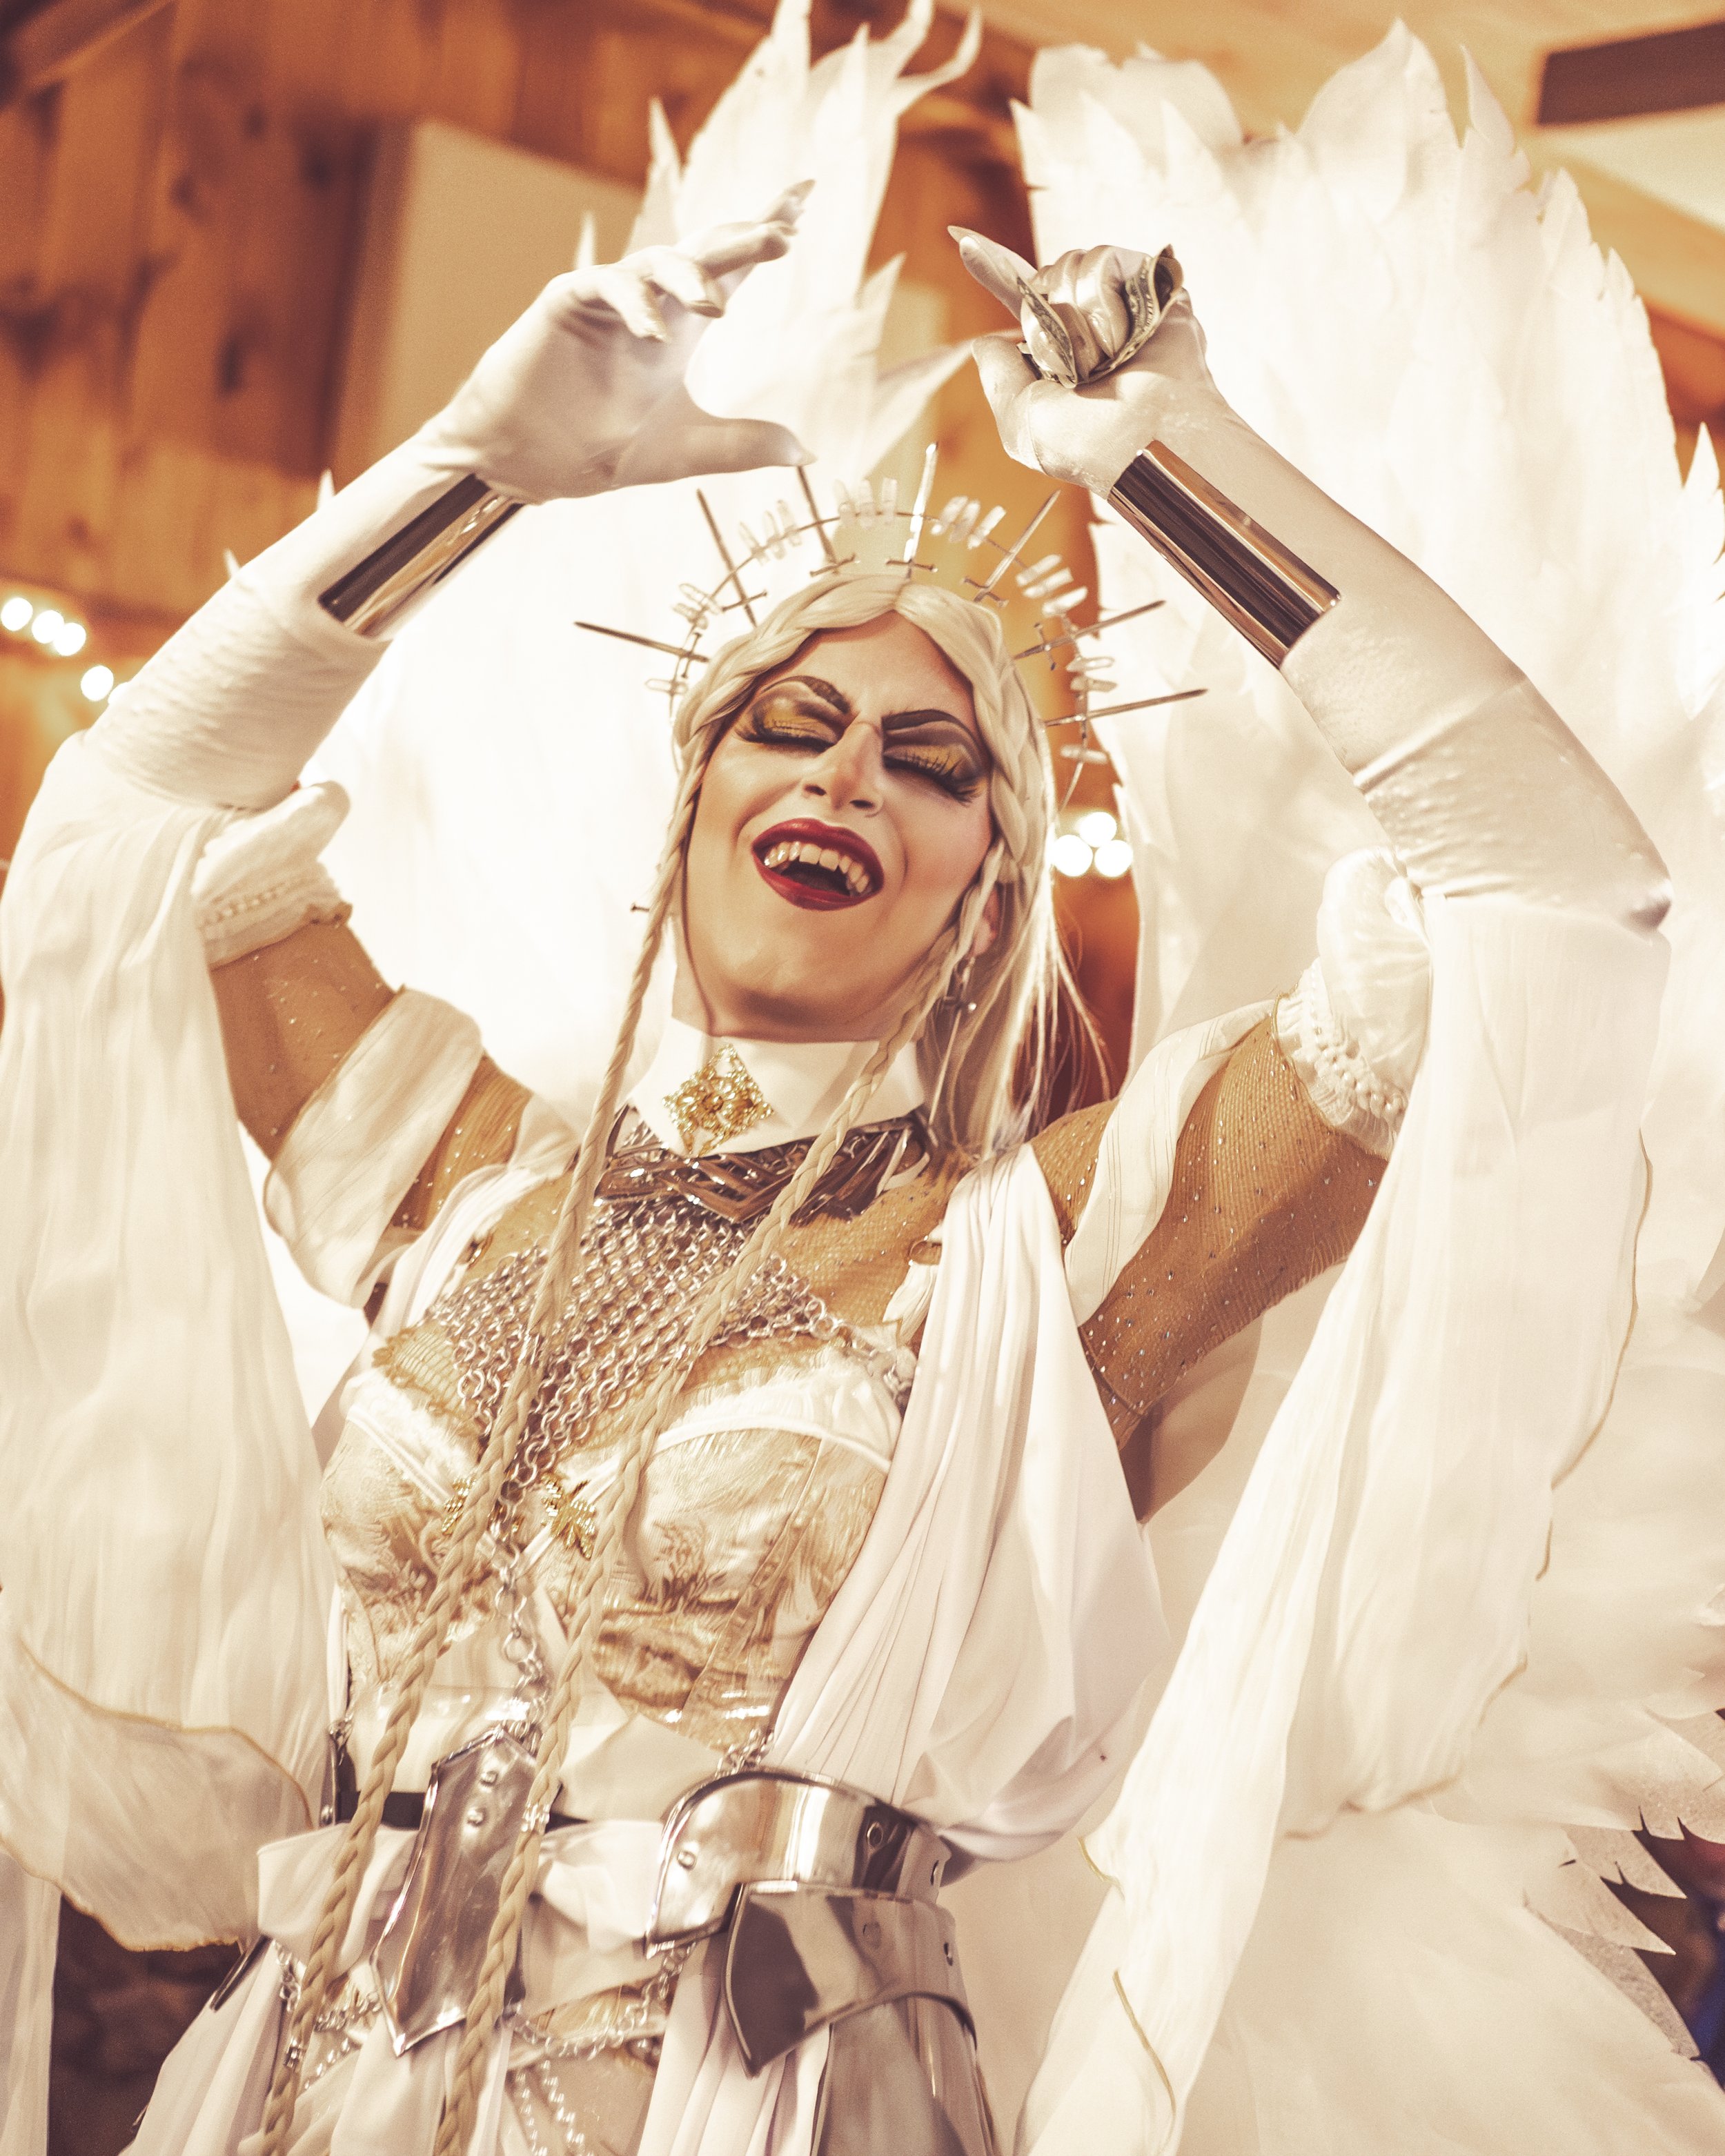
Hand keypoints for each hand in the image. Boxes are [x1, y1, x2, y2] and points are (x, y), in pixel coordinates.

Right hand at [421, 188, 812, 501]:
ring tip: (714, 306)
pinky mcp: (566, 302)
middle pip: (702, 253)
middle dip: (741, 238)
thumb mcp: (685, 451)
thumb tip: (807, 453)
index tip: (805, 204)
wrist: (528, 465)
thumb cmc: (598, 448)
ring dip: (688, 274)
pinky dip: (633, 303)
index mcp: (681, 328)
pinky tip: (655, 333)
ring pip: (655, 261)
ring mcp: (608, 299)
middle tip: (783, 235)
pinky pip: (605, 284)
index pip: (730, 271)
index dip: (762, 237)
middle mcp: (650, 304)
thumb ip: (740, 446)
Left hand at [953, 230, 1217, 494]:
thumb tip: (986, 341)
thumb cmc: (1089, 444)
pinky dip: (1104, 300)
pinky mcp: (1151, 281)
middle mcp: (1091, 322)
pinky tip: (1125, 337)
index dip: (994, 270)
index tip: (962, 240)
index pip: (1022, 300)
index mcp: (1060, 354)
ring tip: (1107, 357)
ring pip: (1072, 263)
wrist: (1147, 438)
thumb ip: (998, 379)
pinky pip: (1103, 258)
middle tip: (1076, 367)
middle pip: (1045, 276)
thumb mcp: (1022, 423)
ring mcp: (1122, 300)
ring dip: (1078, 316)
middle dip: (1047, 318)